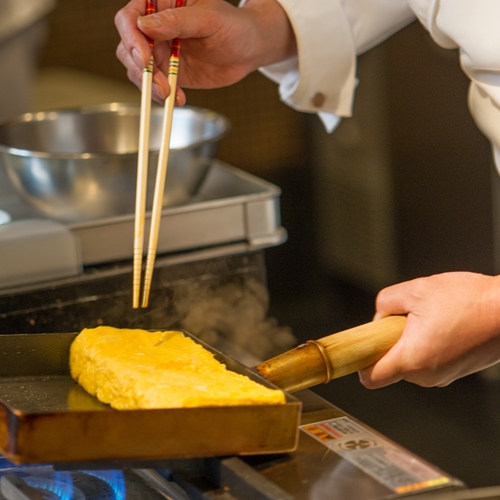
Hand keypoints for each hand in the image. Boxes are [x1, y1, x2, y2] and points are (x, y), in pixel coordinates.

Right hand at [115, 0, 296, 102]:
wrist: (249, 50)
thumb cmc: (234, 26)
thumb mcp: (209, 19)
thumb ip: (178, 21)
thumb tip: (145, 25)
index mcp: (161, 4)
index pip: (130, 18)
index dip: (132, 39)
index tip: (146, 59)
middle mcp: (155, 28)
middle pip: (128, 48)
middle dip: (141, 69)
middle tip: (162, 85)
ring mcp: (161, 51)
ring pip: (137, 70)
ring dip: (150, 86)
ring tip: (171, 94)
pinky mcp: (169, 72)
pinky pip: (154, 86)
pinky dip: (161, 96)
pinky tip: (177, 99)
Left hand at [359, 272, 499, 387]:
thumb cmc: (470, 301)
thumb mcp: (415, 290)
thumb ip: (385, 302)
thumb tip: (379, 316)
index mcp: (412, 359)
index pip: (371, 378)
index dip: (360, 363)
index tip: (359, 347)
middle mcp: (427, 376)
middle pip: (389, 366)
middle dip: (389, 342)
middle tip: (404, 318)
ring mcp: (443, 376)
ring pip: (410, 361)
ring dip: (409, 341)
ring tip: (429, 317)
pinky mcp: (456, 370)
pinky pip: (428, 360)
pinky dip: (427, 344)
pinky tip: (443, 323)